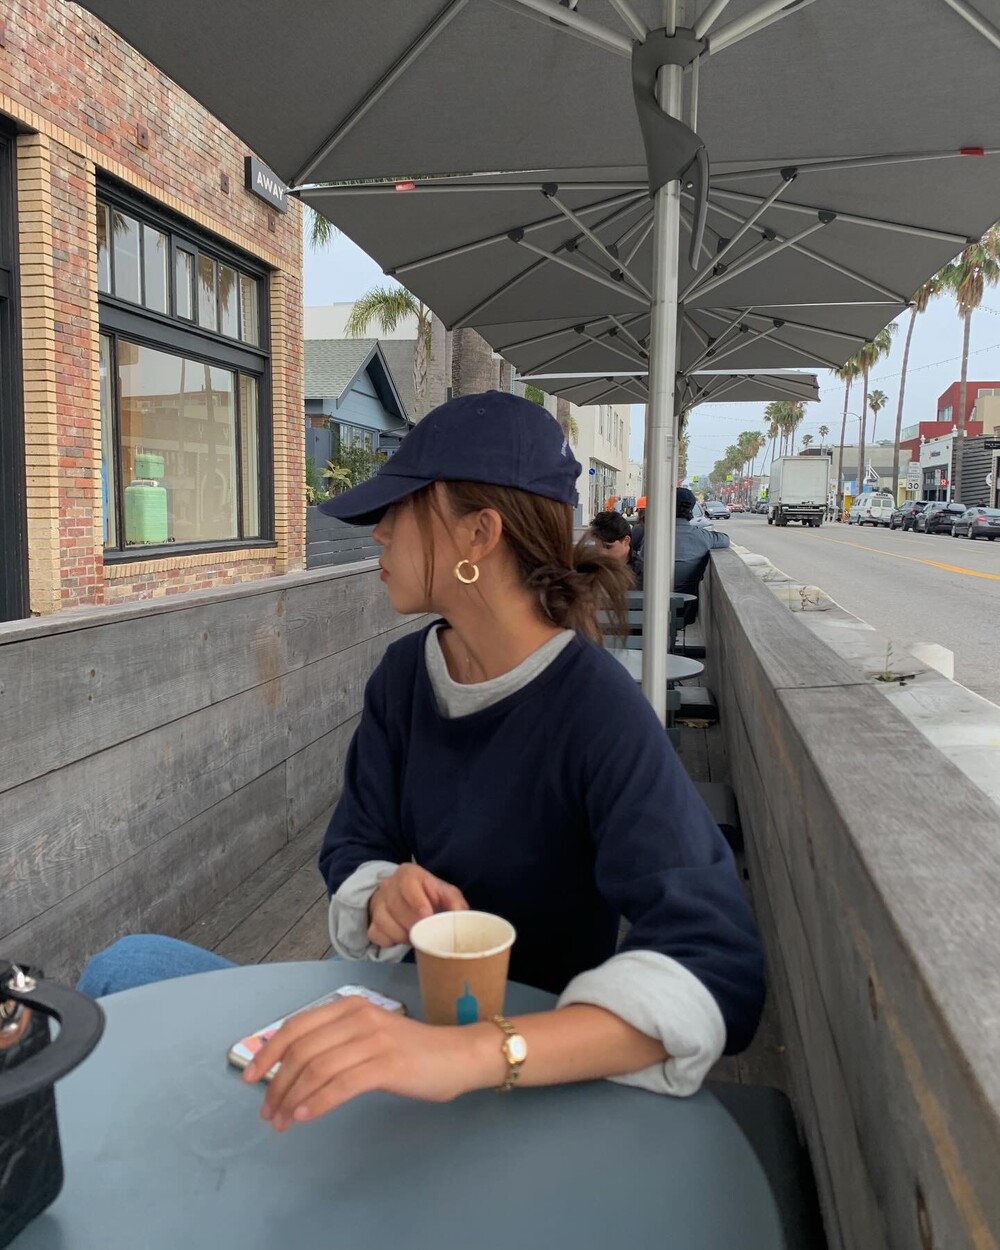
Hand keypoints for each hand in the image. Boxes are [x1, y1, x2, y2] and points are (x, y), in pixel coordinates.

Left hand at [242, 995, 493, 1129]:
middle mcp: (358, 1017)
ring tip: (281, 1122)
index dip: (268, 1052)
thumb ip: (335, 1043)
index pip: (296, 1026)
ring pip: (316, 1069)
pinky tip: (305, 1117)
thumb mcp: (368, 1036)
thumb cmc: (411, 1051)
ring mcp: (373, 1040)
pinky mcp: (386, 1065)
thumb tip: (290, 1067)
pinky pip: (341, 1085)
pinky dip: (317, 1103)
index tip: (250, 1078)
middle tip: (267, 1112)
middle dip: (276, 1084)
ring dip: (292, 1099)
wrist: (458, 1056)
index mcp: (349, 1006)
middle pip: (301, 1050)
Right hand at [368, 863, 467, 947]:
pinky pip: (376, 934)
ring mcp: (377, 902)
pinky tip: (401, 938)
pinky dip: (390, 940)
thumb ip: (455, 902)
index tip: (427, 915)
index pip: (407, 882)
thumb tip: (461, 915)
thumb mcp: (445, 894)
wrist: (406, 899)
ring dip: (401, 933)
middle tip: (426, 932)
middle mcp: (389, 884)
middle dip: (412, 922)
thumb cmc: (430, 896)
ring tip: (415, 936)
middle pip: (395, 905)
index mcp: (408, 873)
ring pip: (383, 921)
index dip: (417, 900)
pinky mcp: (372, 921)